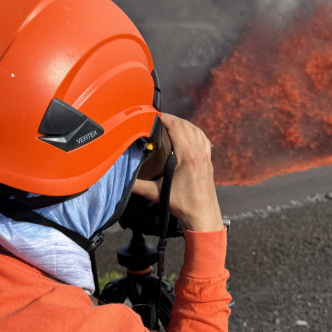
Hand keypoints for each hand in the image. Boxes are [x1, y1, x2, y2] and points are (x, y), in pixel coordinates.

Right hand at [132, 113, 223, 231]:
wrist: (203, 216)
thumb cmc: (184, 205)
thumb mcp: (156, 193)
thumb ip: (137, 185)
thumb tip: (122, 177)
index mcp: (187, 155)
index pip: (175, 127)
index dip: (163, 118)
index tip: (152, 116)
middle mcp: (198, 152)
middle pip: (184, 125)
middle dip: (170, 119)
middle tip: (155, 118)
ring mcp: (206, 154)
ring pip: (195, 129)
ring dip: (182, 123)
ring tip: (168, 122)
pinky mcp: (209, 159)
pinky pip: (202, 137)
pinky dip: (194, 130)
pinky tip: (187, 131)